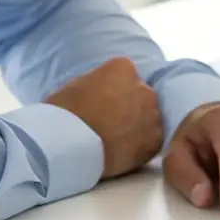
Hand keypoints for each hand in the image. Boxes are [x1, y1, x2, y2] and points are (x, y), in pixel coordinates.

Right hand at [45, 57, 162, 179]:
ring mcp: (152, 113)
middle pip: (140, 95)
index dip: (114, 92)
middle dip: (129, 106)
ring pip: (149, 117)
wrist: (69, 145)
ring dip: (138, 125)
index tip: (103, 104)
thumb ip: (99, 85)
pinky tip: (123, 152)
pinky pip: (151, 140)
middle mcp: (143, 86)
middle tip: (111, 124)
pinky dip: (141, 146)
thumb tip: (103, 93)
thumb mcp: (77, 85)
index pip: (125, 76)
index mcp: (123, 67)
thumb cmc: (64, 113)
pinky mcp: (154, 140)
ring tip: (116, 140)